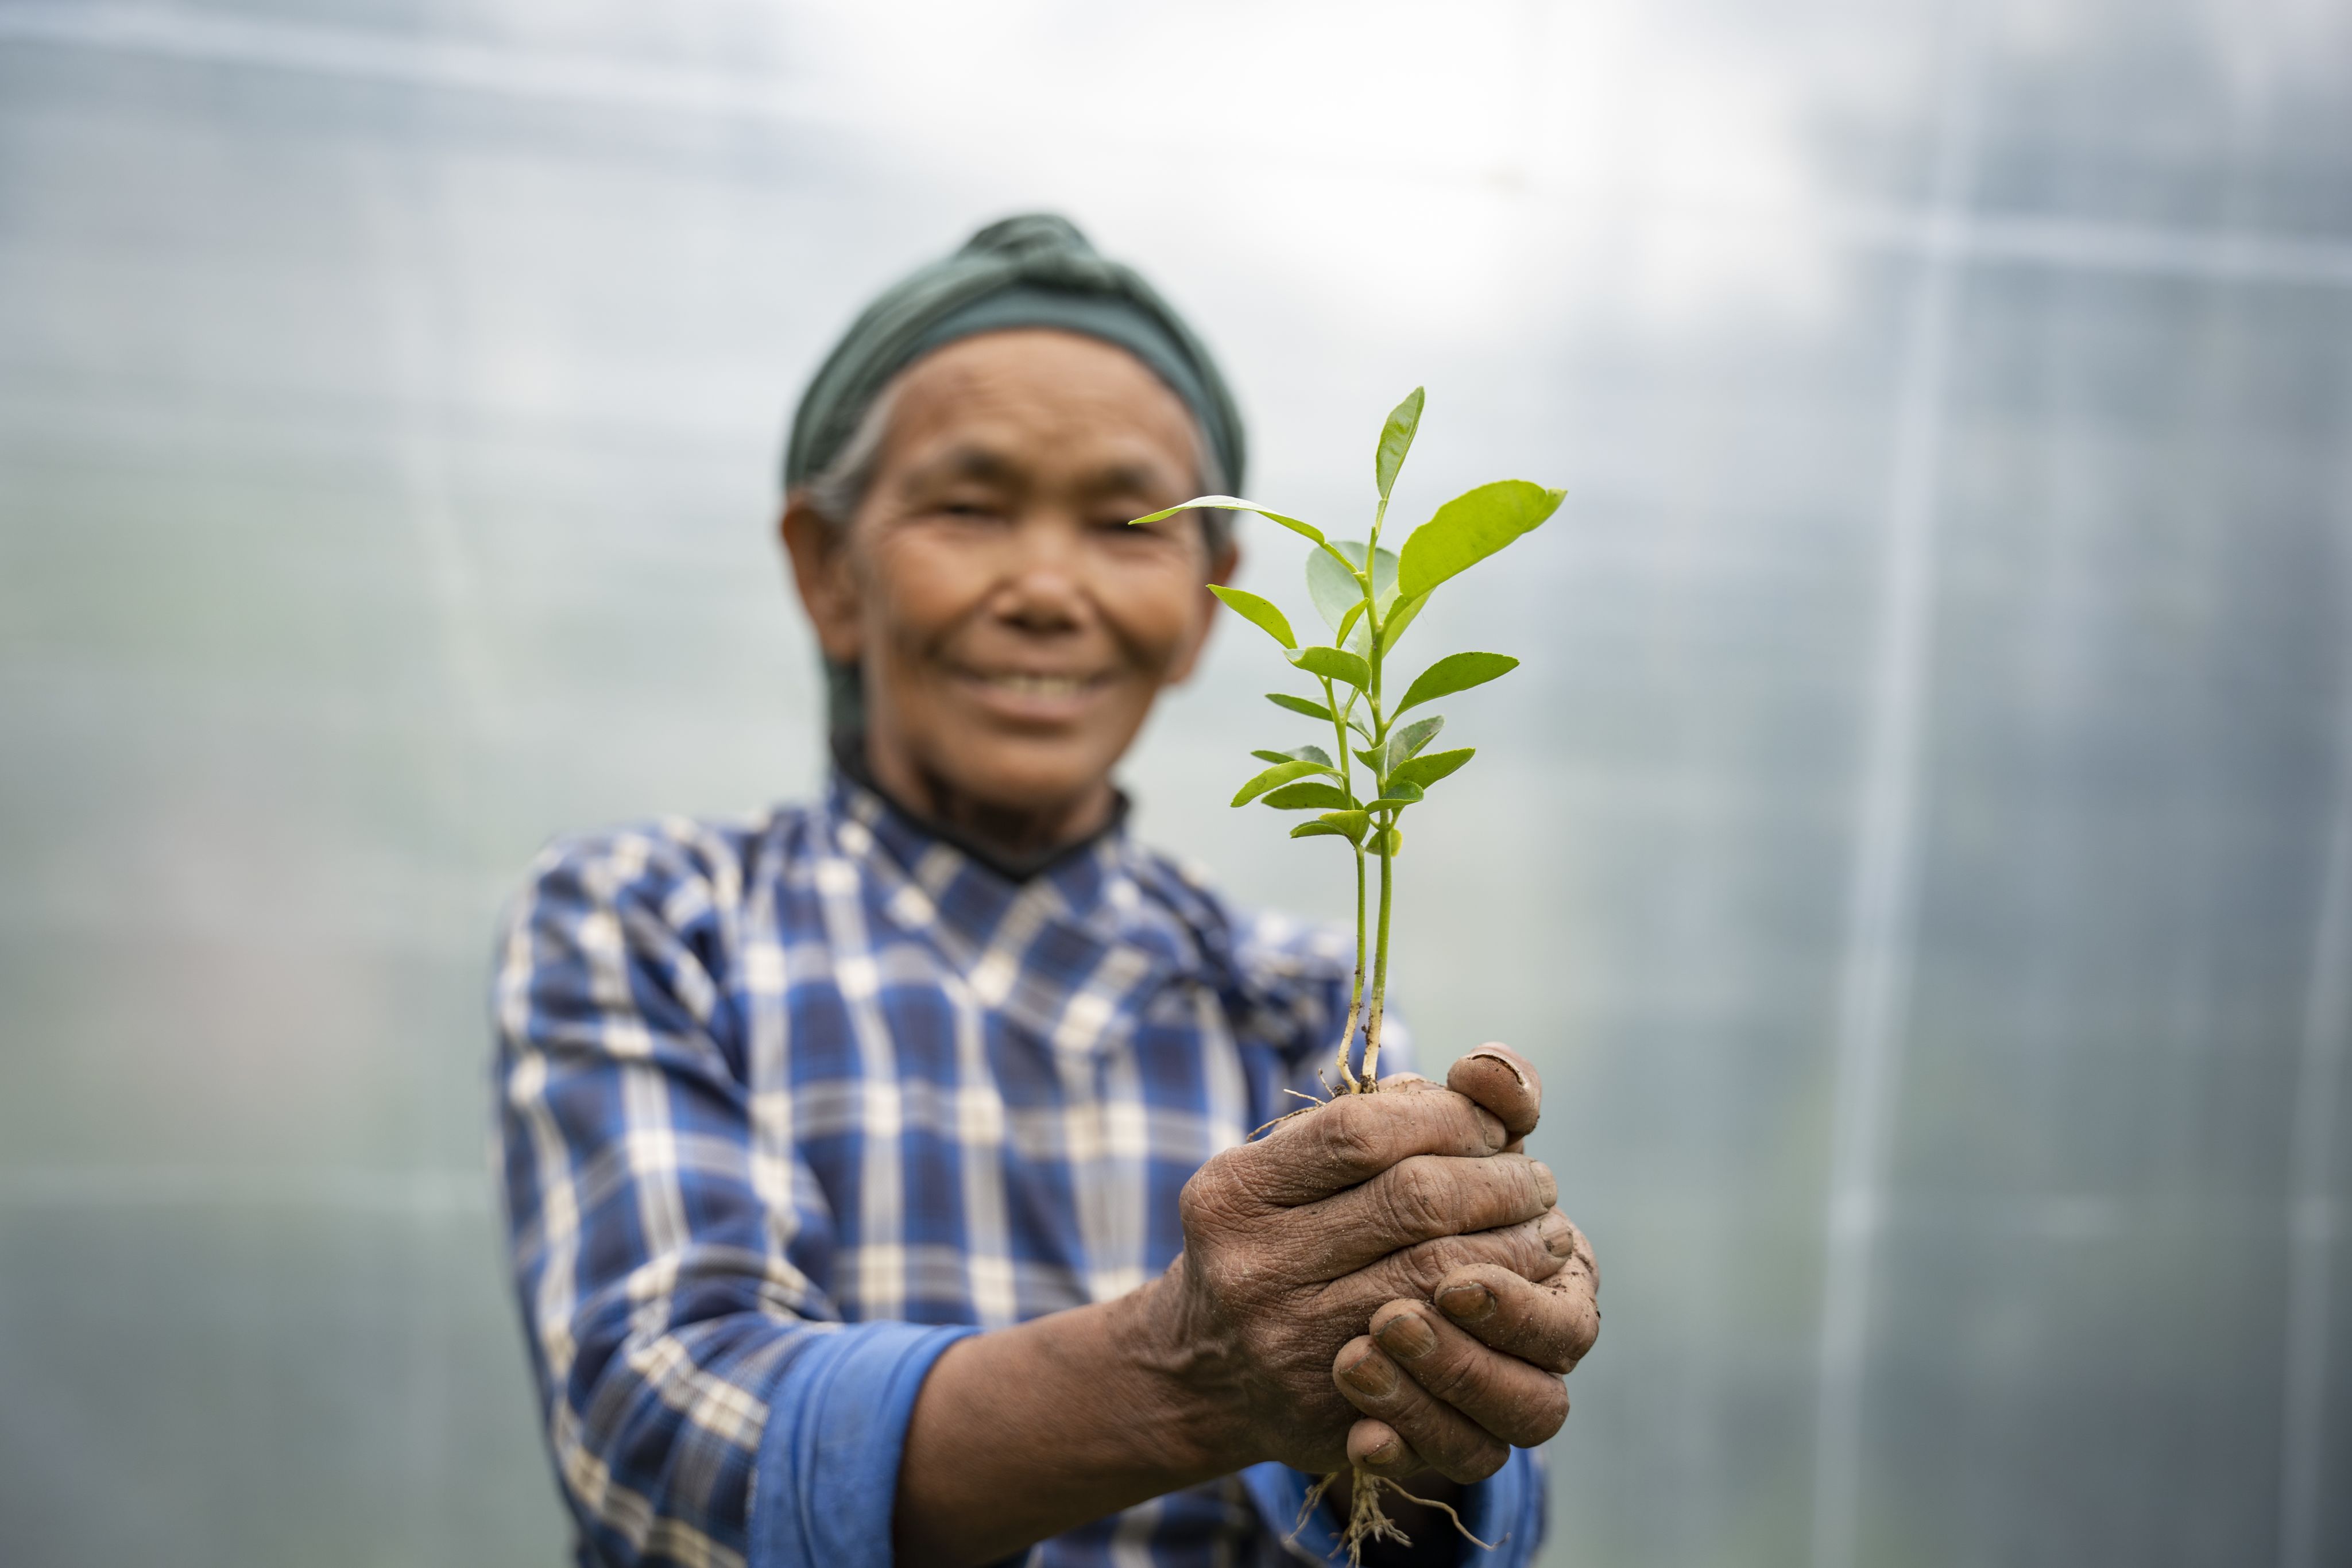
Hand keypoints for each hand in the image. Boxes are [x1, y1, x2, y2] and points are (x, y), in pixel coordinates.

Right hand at [1144, 1075, 1572, 1475]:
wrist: (1204, 1370)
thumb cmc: (1275, 1239)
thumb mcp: (1292, 1164)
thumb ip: (1385, 1109)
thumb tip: (1489, 1078)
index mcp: (1235, 1192)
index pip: (1364, 1132)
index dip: (1449, 1118)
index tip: (1493, 1127)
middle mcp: (1253, 1267)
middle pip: (1414, 1200)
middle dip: (1499, 1182)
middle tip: (1537, 1183)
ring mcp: (1289, 1344)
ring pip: (1439, 1275)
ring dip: (1516, 1245)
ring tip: (1543, 1231)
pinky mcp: (1334, 1409)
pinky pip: (1445, 1353)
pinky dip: (1500, 1314)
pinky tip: (1522, 1293)